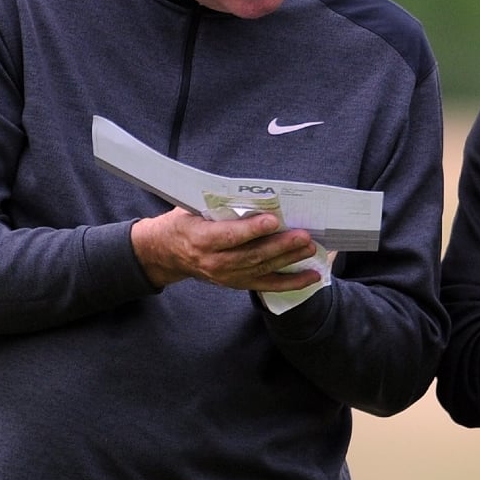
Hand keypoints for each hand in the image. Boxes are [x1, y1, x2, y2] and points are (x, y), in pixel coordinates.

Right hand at [131, 209, 324, 291]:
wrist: (167, 252)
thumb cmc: (184, 223)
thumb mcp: (191, 208)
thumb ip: (218, 204)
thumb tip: (251, 193)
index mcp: (201, 239)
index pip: (229, 236)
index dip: (252, 229)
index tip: (273, 220)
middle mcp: (214, 262)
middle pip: (252, 255)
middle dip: (280, 246)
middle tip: (304, 235)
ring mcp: (226, 276)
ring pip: (263, 269)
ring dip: (290, 260)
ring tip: (310, 248)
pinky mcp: (237, 284)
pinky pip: (267, 285)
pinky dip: (291, 282)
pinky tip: (311, 277)